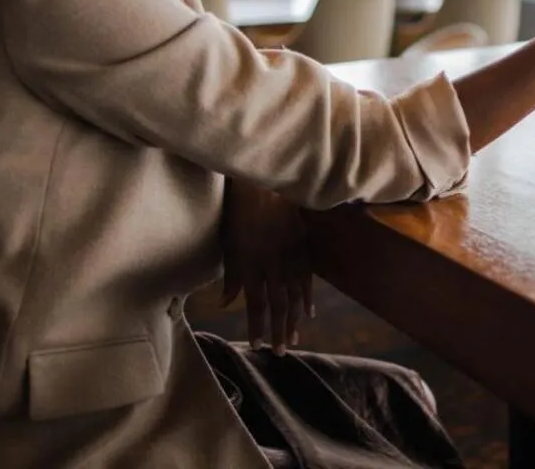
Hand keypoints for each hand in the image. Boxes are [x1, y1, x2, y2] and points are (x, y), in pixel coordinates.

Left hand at [219, 179, 312, 353]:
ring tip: (293, 338)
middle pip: (277, 305)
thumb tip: (226, 303)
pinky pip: (307, 276)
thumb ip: (231, 276)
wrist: (263, 183)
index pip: (256, 304)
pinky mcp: (302, 246)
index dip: (258, 326)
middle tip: (280, 352)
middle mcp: (272, 265)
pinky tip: (308, 312)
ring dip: (293, 319)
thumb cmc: (239, 212)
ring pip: (293, 295)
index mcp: (252, 265)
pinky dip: (307, 296)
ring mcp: (290, 256)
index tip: (258, 344)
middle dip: (278, 330)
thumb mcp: (229, 244)